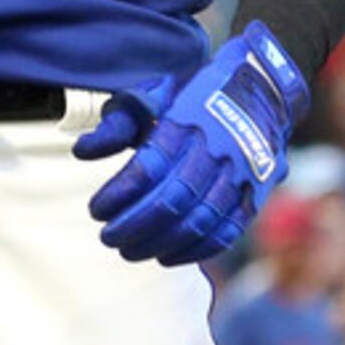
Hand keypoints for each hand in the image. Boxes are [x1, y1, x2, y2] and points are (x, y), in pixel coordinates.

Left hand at [75, 20, 308, 267]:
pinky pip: (227, 232)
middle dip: (135, 226)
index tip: (96, 210)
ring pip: (199, 221)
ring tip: (129, 251)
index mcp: (186, 122)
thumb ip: (116, 124)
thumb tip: (81, 152)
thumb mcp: (152, 94)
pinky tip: (167, 257)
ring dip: (160, 243)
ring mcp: (242, 175)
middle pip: (173, 200)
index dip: (119, 195)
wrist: (263, 88)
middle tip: (107, 238)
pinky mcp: (257, 195)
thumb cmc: (192, 94)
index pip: (148, 168)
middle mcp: (217, 150)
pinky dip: (196, 250)